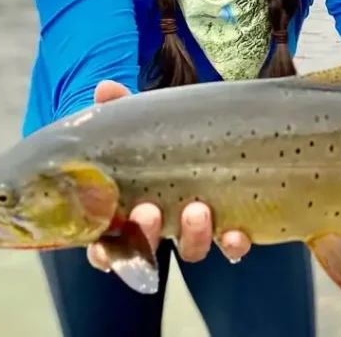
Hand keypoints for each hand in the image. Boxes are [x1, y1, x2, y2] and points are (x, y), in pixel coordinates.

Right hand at [84, 80, 251, 270]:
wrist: (220, 131)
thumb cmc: (169, 137)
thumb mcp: (146, 120)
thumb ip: (123, 108)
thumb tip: (105, 89)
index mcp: (132, 207)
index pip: (109, 243)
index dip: (104, 252)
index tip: (104, 246)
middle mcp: (164, 226)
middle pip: (148, 247)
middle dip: (147, 234)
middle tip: (150, 212)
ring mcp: (197, 230)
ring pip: (191, 249)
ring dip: (192, 236)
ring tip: (197, 209)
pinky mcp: (231, 228)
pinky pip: (232, 248)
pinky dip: (233, 244)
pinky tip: (236, 232)